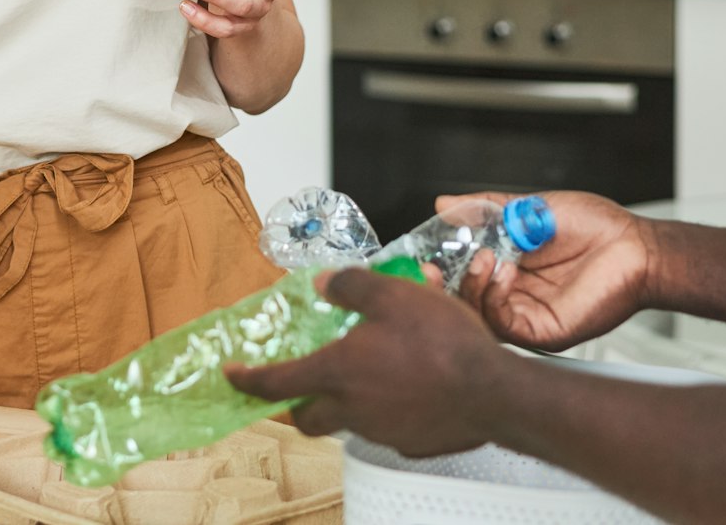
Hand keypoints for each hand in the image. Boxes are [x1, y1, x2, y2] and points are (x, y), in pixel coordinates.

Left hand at [225, 268, 509, 456]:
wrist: (494, 393)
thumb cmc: (443, 343)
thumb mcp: (393, 295)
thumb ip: (351, 286)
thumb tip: (326, 283)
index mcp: (338, 373)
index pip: (276, 383)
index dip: (248, 379)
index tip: (231, 374)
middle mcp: (352, 409)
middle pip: (307, 418)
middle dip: (296, 404)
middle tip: (301, 383)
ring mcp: (381, 431)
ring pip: (347, 421)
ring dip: (345, 401)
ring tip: (368, 370)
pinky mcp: (410, 441)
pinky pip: (385, 425)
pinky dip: (384, 408)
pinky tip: (406, 385)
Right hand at [442, 190, 656, 351]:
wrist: (636, 245)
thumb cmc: (595, 228)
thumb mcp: (529, 208)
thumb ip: (485, 208)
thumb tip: (444, 203)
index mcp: (506, 269)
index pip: (460, 276)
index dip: (438, 268)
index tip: (421, 254)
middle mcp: (513, 296)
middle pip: (461, 302)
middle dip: (440, 288)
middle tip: (431, 268)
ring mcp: (527, 316)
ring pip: (477, 317)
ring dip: (471, 287)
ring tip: (485, 257)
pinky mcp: (543, 332)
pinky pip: (504, 325)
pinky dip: (495, 299)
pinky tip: (504, 273)